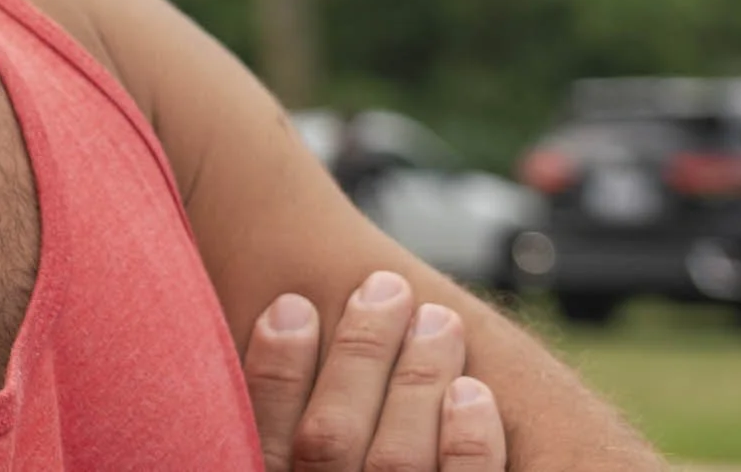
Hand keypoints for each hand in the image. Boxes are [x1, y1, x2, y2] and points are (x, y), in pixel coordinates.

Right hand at [247, 269, 505, 471]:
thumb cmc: (364, 455)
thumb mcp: (310, 445)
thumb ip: (293, 416)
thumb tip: (278, 312)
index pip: (266, 442)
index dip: (276, 371)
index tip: (293, 303)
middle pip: (328, 441)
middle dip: (357, 354)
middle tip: (386, 286)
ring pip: (396, 461)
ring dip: (416, 379)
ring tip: (440, 321)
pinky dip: (469, 441)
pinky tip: (475, 393)